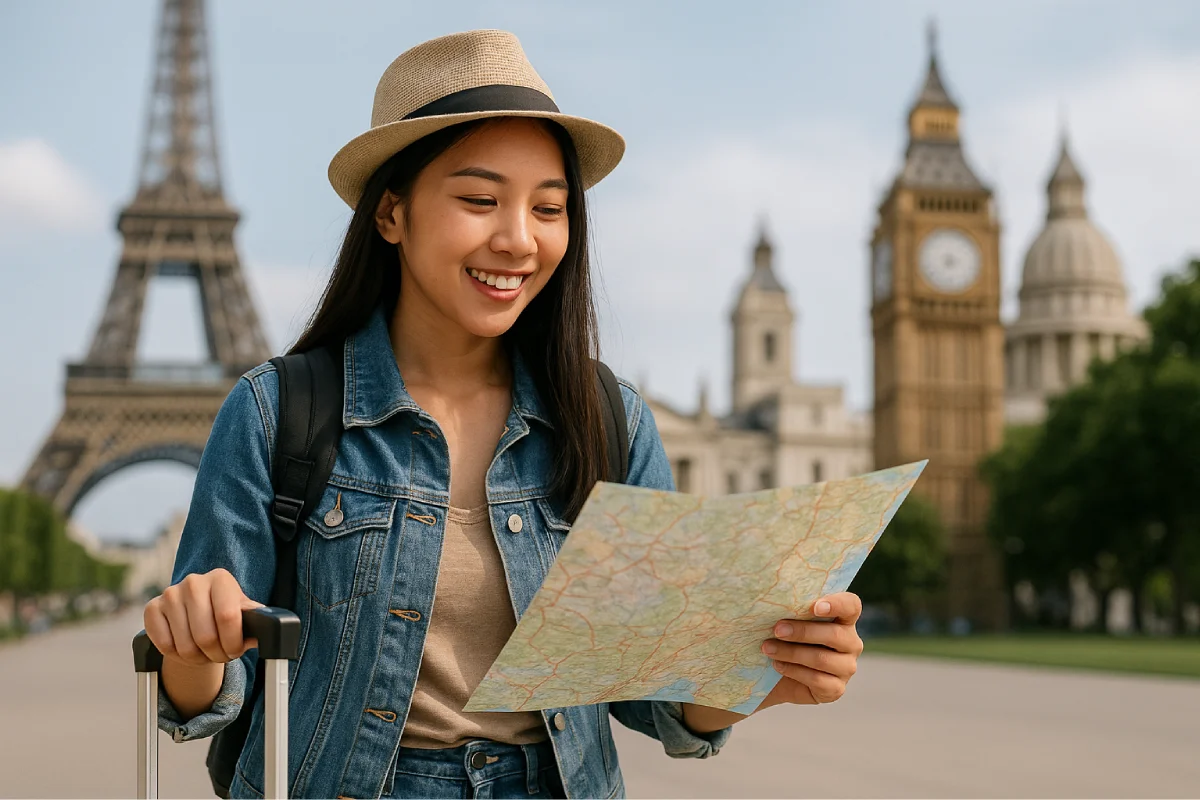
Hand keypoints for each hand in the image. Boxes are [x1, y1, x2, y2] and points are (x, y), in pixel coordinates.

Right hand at [143, 568, 262, 665]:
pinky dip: (176, 656)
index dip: (233, 643)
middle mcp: (194, 581)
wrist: (198, 613)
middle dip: (217, 655)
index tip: (236, 650)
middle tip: (221, 655)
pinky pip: (165, 645)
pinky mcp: (152, 608)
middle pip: (205, 636)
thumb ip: (256, 621)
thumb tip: (266, 632)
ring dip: (198, 659)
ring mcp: (170, 594)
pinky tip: (185, 648)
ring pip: (185, 646)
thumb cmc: (225, 614)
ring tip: (205, 653)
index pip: (228, 617)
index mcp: (221, 579)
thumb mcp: (245, 613)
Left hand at [758, 592, 863, 707]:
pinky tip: (777, 665)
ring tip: (768, 648)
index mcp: (844, 619)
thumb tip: (776, 603)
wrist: (778, 675)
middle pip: (835, 635)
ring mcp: (847, 667)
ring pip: (822, 659)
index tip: (814, 607)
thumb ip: (793, 611)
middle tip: (777, 630)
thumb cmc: (786, 639)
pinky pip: (817, 680)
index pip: (851, 606)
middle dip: (803, 632)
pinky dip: (793, 671)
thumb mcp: (791, 621)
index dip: (837, 604)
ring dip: (791, 653)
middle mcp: (851, 643)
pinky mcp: (837, 689)